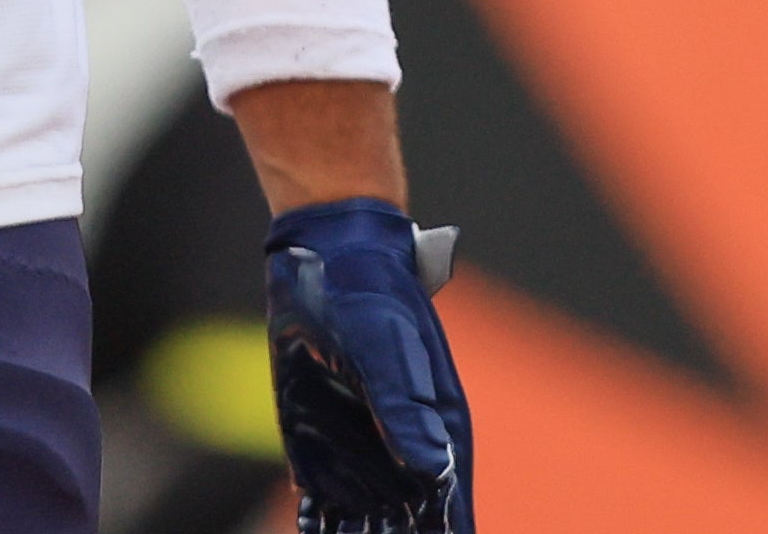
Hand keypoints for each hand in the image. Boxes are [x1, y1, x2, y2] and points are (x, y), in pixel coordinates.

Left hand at [266, 198, 473, 532]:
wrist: (325, 260)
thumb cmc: (371, 294)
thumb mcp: (387, 349)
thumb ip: (404, 410)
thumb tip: (433, 471)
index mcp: (436, 426)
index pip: (447, 501)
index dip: (449, 532)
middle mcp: (402, 447)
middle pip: (409, 520)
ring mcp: (360, 450)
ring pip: (366, 520)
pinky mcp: (318, 446)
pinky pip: (321, 504)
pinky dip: (320, 529)